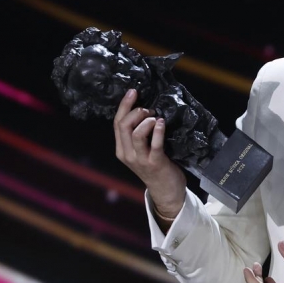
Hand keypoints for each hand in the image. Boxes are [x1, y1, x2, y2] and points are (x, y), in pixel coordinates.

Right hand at [114, 89, 185, 217]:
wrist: (166, 191)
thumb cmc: (156, 166)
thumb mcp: (141, 150)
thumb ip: (139, 135)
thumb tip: (145, 110)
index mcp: (121, 149)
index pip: (117, 124)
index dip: (124, 106)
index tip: (133, 92)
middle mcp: (127, 154)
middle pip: (123, 126)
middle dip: (135, 111)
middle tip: (148, 108)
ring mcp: (140, 159)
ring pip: (136, 134)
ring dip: (145, 120)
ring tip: (155, 117)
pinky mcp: (155, 163)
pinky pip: (154, 144)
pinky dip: (157, 131)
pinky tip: (161, 123)